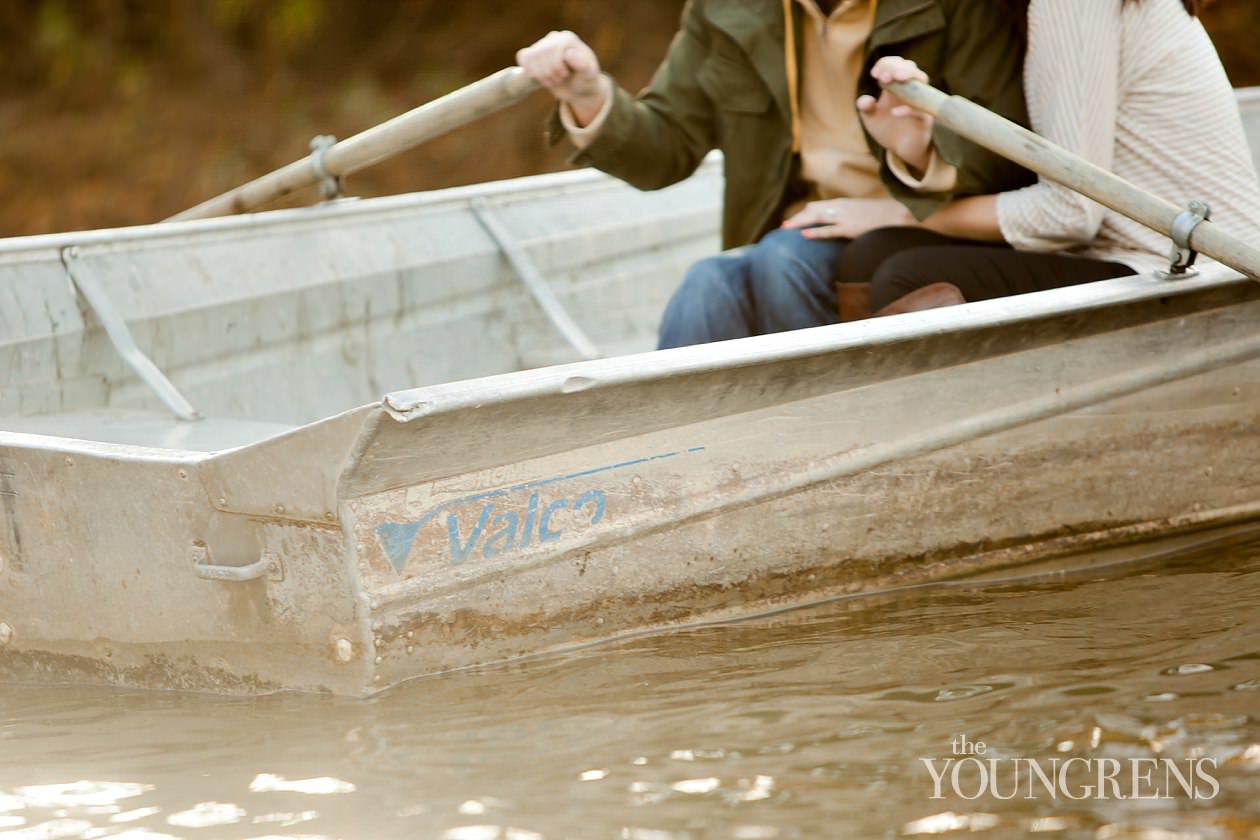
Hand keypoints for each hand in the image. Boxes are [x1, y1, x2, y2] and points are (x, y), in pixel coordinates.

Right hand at [516, 30, 609, 125]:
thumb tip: (568, 54)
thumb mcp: (589, 76)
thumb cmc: (585, 81)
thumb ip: (583, 65)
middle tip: (559, 80)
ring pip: (530, 57)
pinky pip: (523, 57)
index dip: (557, 67)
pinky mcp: (534, 53)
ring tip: (552, 80)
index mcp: (568, 38)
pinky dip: (528, 70)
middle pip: (540, 53)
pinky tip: (539, 77)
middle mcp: (554, 37)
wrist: (578, 88)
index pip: (553, 49)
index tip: (566, 75)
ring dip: (539, 74)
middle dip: (548, 72)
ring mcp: (543, 45)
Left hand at [780, 198, 913, 238]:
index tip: (792, 220)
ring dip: (800, 223)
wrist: (902, 214)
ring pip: (817, 218)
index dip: (804, 213)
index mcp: (844, 203)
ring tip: (785, 229)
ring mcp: (846, 217)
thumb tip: (840, 221)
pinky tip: (804, 235)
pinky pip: (829, 230)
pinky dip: (815, 232)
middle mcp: (842, 207)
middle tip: (782, 226)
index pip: (818, 206)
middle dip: (797, 218)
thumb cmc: (884, 214)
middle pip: (813, 210)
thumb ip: (850, 215)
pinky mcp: (851, 228)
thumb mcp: (864, 211)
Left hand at [859, 57, 934, 173]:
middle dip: (896, 67)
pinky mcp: (925, 119)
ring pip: (921, 82)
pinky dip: (908, 110)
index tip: (874, 74)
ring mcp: (920, 102)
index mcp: (896, 86)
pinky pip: (921, 110)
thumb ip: (865, 107)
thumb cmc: (887, 129)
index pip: (895, 65)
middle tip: (883, 77)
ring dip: (908, 76)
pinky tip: (894, 112)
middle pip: (910, 68)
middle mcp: (910, 90)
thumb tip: (866, 100)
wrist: (900, 149)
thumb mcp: (870, 118)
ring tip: (894, 79)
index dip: (886, 64)